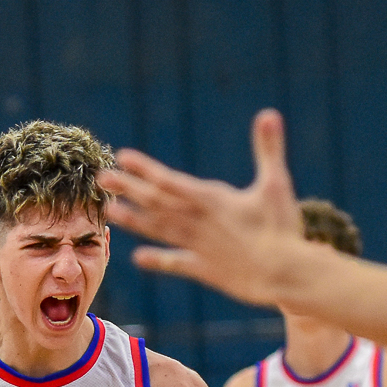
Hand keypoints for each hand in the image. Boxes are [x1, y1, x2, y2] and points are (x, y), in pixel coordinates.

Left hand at [99, 109, 308, 306]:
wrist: (285, 273)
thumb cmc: (282, 228)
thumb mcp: (276, 184)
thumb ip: (269, 149)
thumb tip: (270, 113)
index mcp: (211, 199)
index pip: (170, 180)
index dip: (146, 169)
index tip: (123, 157)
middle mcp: (197, 221)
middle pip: (157, 201)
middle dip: (129, 188)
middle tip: (101, 178)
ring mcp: (198, 246)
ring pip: (159, 229)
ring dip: (134, 220)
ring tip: (110, 212)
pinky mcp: (205, 270)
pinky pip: (176, 263)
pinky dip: (157, 260)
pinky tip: (137, 258)